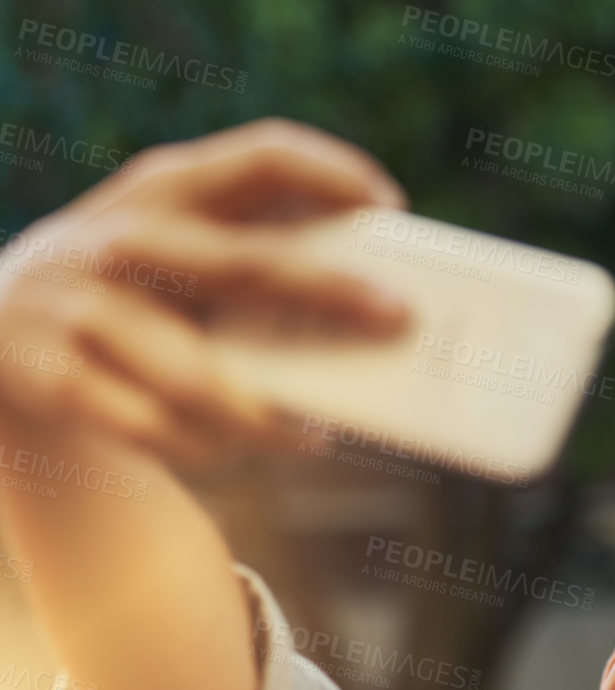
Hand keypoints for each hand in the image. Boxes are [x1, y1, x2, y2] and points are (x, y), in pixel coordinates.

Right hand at [0, 117, 407, 461]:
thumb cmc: (125, 293)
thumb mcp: (168, 248)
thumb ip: (241, 254)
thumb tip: (365, 305)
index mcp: (162, 189)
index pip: (259, 157)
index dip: (331, 173)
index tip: (390, 206)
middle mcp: (123, 239)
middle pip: (247, 265)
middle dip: (330, 291)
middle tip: (399, 318)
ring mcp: (84, 308)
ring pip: (201, 378)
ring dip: (266, 416)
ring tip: (316, 436)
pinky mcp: (57, 377)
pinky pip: (155, 430)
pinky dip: (205, 448)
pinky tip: (236, 449)